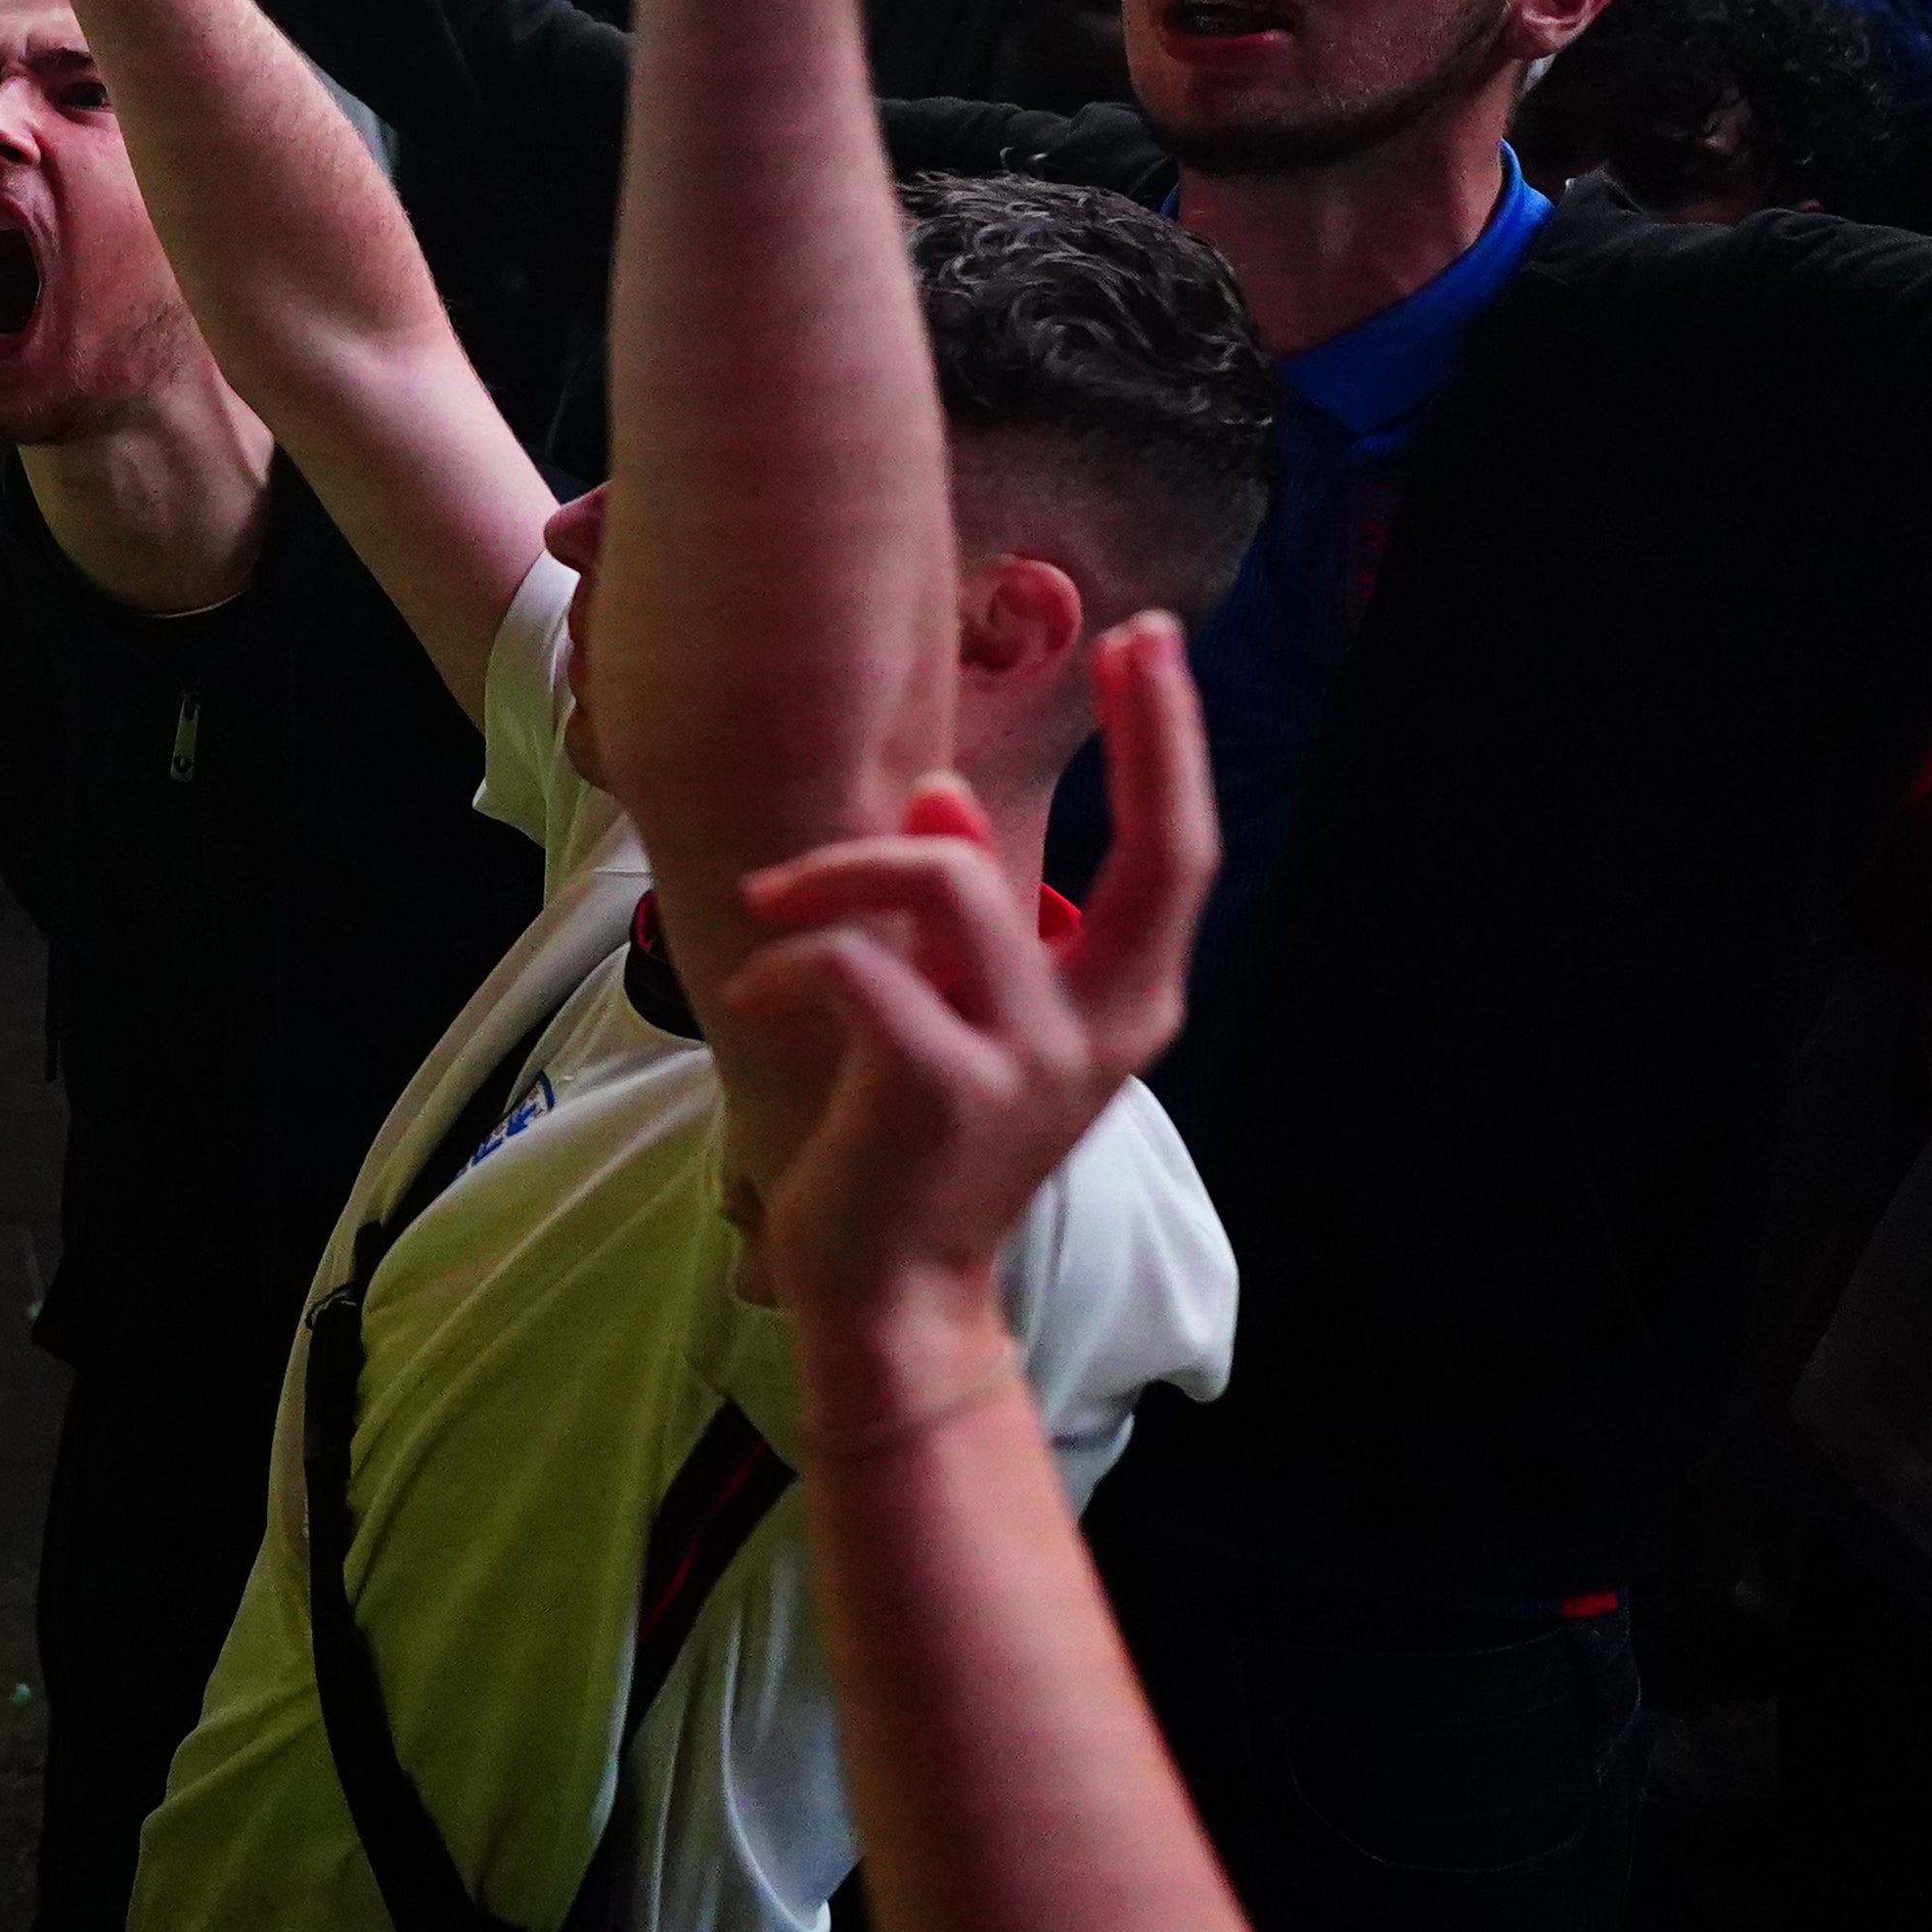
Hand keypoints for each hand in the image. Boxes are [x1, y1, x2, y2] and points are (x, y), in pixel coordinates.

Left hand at [714, 615, 1209, 1340]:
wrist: (890, 1293)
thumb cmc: (917, 1143)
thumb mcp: (962, 1016)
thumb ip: (968, 915)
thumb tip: (938, 798)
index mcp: (1122, 1004)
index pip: (1180, 853)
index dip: (1170, 742)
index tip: (1153, 638)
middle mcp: (1103, 1027)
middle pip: (1160, 853)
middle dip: (1149, 735)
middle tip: (1116, 638)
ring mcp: (1032, 1061)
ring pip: (952, 879)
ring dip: (842, 866)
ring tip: (773, 901)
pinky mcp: (942, 1090)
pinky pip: (859, 964)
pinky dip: (789, 956)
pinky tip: (750, 992)